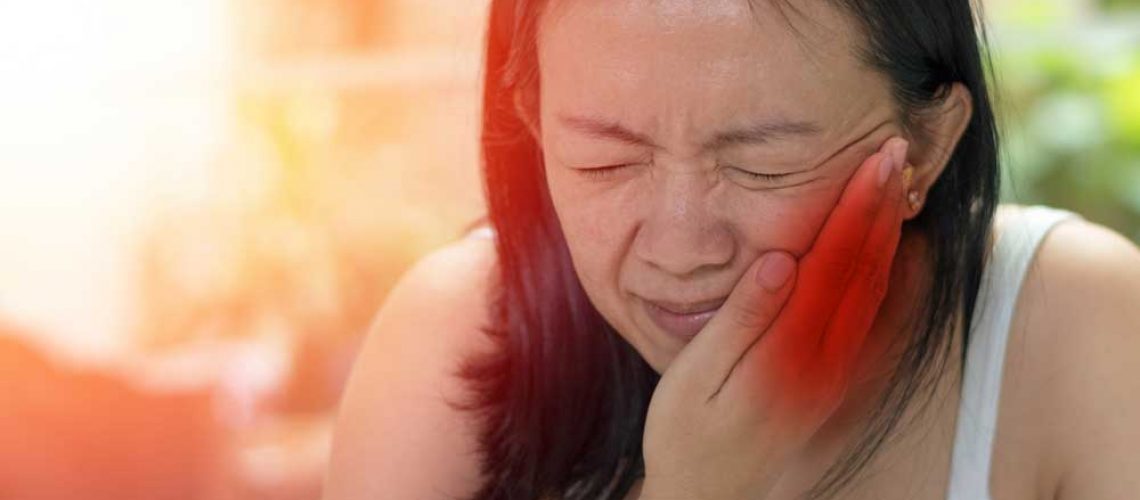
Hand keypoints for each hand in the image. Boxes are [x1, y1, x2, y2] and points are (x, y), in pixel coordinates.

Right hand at [639, 137, 910, 499]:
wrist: (708, 496)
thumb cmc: (686, 434)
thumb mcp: (696, 377)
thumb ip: (741, 319)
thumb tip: (781, 261)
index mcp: (791, 354)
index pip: (833, 266)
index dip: (855, 210)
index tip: (873, 163)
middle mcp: (828, 366)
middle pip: (866, 273)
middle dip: (882, 209)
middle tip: (896, 153)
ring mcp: (839, 378)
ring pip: (879, 296)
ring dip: (892, 237)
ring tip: (900, 186)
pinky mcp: (839, 387)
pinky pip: (879, 327)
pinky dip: (896, 285)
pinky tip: (903, 256)